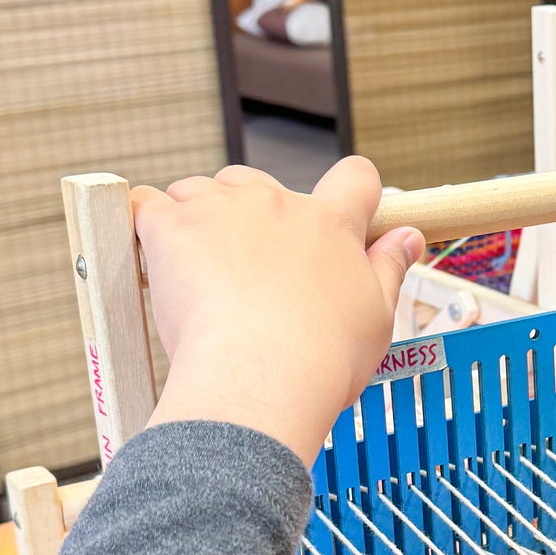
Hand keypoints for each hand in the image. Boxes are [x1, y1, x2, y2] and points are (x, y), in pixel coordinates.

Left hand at [133, 160, 423, 465]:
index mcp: (331, 225)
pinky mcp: (172, 226)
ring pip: (200, 192)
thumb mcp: (377, 317)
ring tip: (200, 278)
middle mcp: (277, 204)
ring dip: (198, 221)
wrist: (263, 376)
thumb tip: (409, 237)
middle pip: (259, 184)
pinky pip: (146, 205)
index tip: (342, 216)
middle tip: (250, 273)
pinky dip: (146, 227)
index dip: (351, 192)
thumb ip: (389, 268)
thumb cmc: (324, 358)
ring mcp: (221, 209)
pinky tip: (152, 261)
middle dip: (251, 216)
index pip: (355, 179)